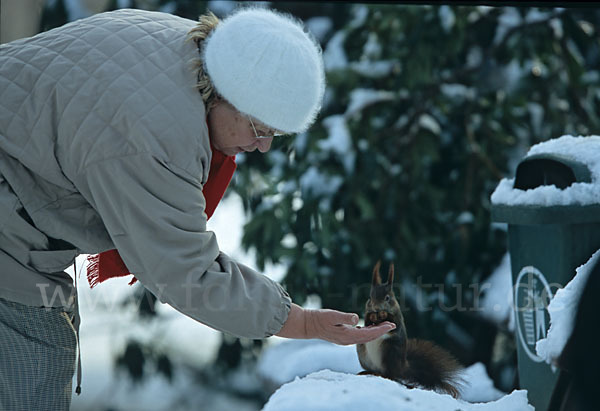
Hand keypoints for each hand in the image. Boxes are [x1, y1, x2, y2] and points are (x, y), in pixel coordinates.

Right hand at [275, 303, 395, 344]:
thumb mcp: (332, 315)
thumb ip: (345, 317)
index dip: (381, 330)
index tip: (391, 325)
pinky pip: (358, 335)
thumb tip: (356, 318)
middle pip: (369, 337)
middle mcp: (348, 340)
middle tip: (392, 325)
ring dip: (374, 332)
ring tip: (383, 325)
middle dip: (381, 331)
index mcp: (348, 336)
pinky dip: (366, 331)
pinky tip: (368, 327)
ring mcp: (345, 339)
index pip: (369, 334)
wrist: (308, 325)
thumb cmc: (320, 319)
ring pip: (364, 337)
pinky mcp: (342, 336)